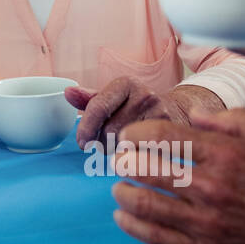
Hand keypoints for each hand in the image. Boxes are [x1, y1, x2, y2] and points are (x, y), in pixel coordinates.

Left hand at [68, 77, 216, 148]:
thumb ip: (90, 99)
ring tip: (122, 148)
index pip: (98, 107)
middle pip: (110, 131)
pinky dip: (136, 160)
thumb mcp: (114, 98)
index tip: (82, 143)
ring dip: (118, 153)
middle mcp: (145, 95)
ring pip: (127, 145)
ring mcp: (162, 113)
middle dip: (102, 143)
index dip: (85, 128)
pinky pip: (145, 154)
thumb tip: (66, 92)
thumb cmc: (136, 107)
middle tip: (106, 145)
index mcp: (125, 83)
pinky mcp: (174, 133)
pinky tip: (138, 154)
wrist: (177, 110)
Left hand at [110, 108, 244, 243]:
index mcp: (227, 153)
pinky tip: (124, 218)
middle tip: (121, 162)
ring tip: (120, 189)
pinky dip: (133, 226)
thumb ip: (235, 121)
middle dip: (125, 162)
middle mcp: (212, 185)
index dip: (136, 134)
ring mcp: (208, 223)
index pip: (162, 135)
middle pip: (146, 167)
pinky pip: (157, 238)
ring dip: (124, 193)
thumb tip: (195, 113)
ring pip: (145, 203)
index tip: (129, 137)